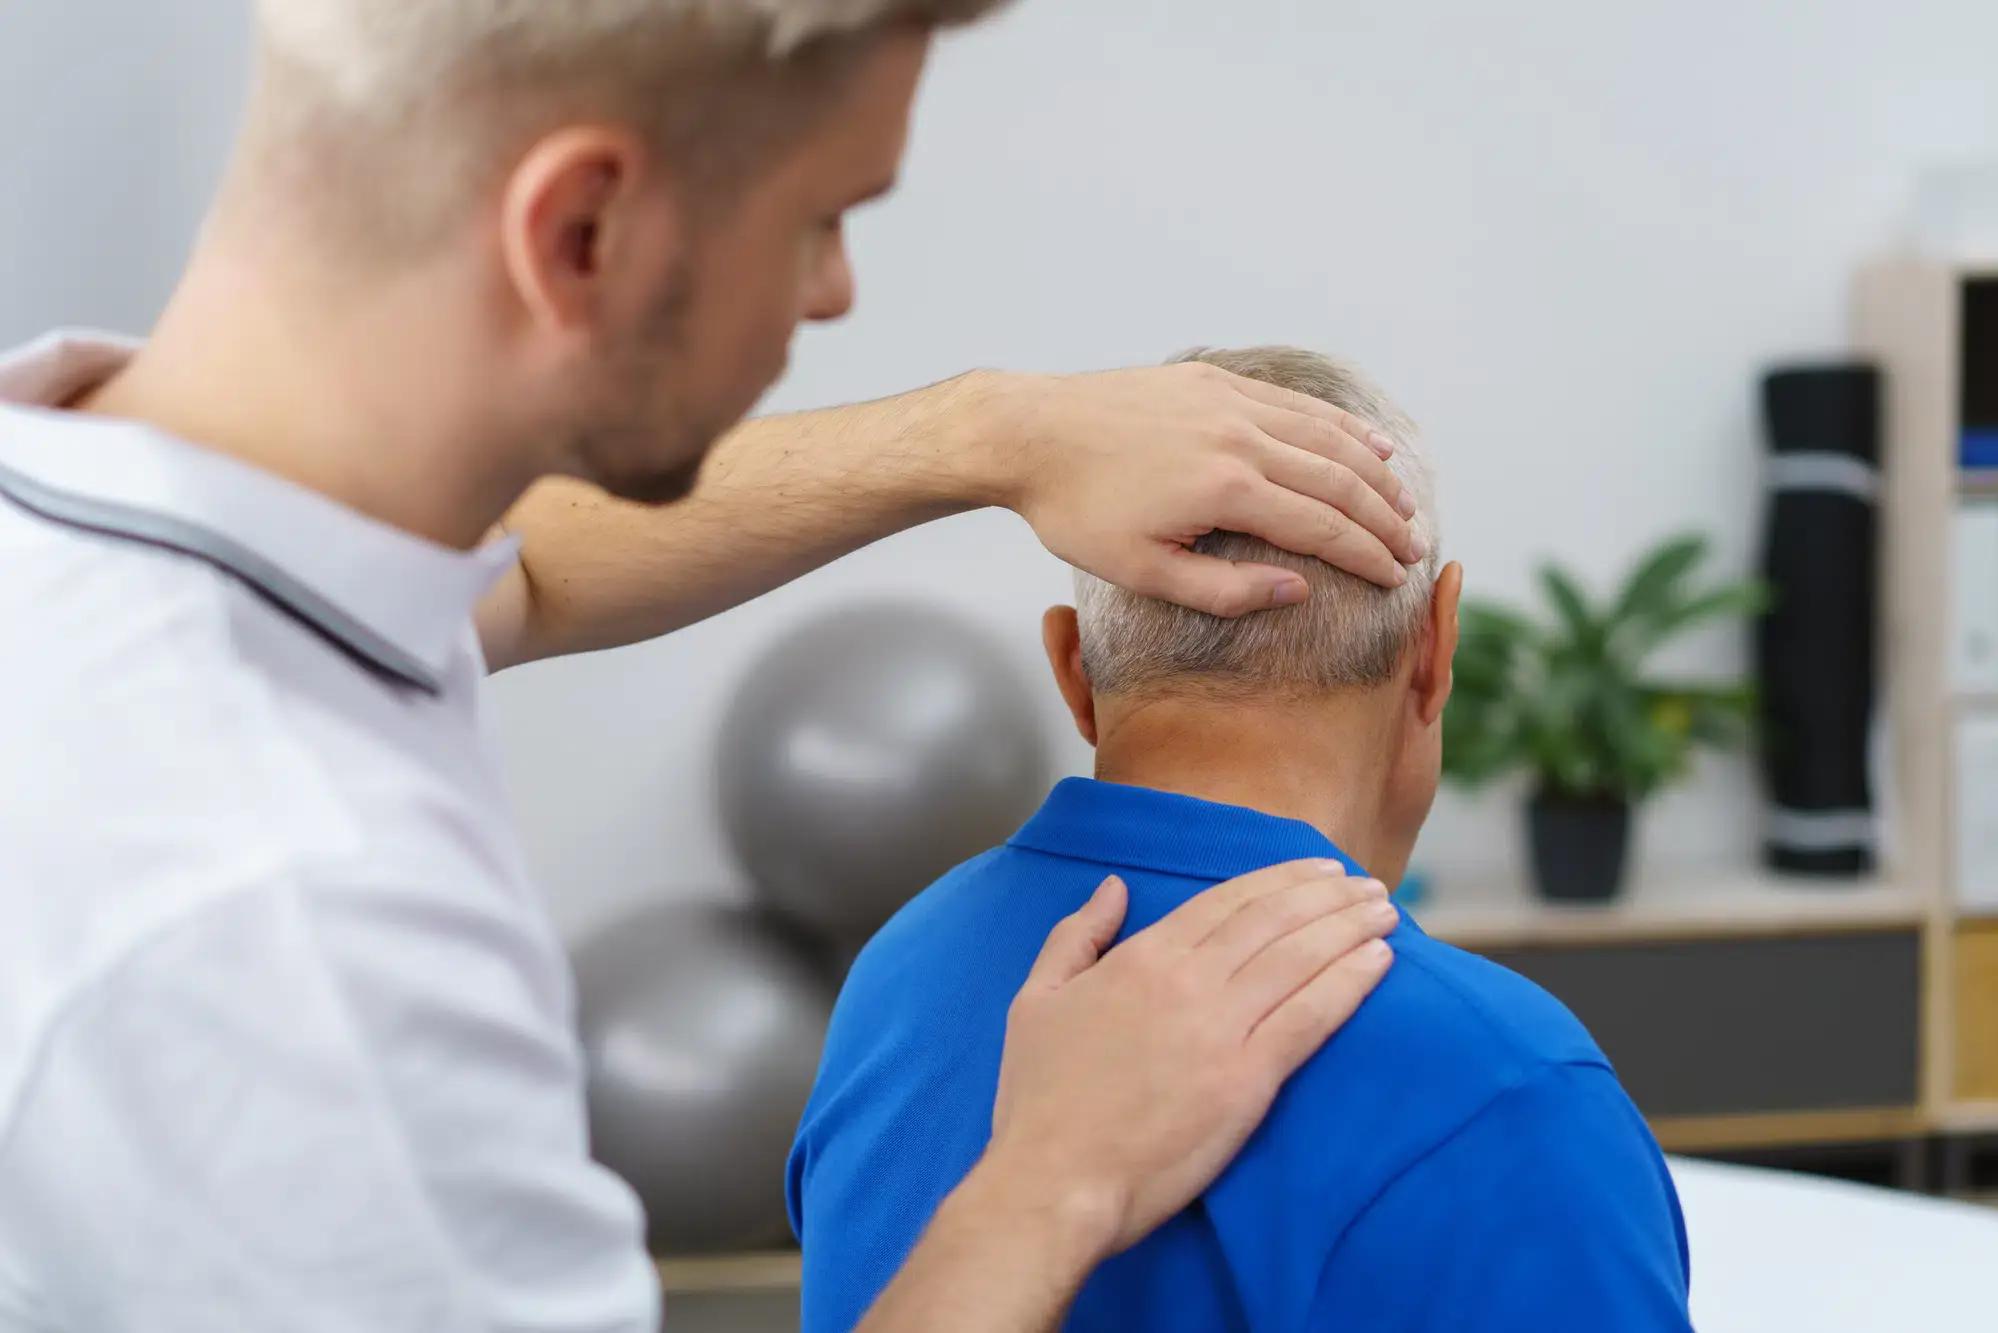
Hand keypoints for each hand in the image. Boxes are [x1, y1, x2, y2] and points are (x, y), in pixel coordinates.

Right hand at [980, 861, 1397, 1261]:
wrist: (1055, 1181)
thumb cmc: (1040, 1100)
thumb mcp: (1036, 1000)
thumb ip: (1076, 936)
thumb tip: (1113, 888)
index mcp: (1142, 958)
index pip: (1226, 902)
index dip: (1280, 880)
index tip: (1317, 870)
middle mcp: (1188, 981)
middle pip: (1274, 920)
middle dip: (1327, 895)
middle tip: (1366, 884)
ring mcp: (1221, 1028)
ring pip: (1300, 958)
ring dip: (1349, 927)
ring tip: (1385, 909)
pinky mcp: (1248, 1080)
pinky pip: (1311, 1018)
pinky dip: (1349, 982)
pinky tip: (1378, 960)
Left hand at [986, 363, 1424, 615]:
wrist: (1028, 433)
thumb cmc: (1076, 511)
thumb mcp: (1142, 572)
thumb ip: (1224, 590)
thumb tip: (1298, 589)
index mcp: (1227, 490)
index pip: (1322, 527)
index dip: (1367, 556)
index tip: (1397, 579)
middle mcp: (1240, 437)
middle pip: (1338, 480)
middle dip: (1385, 518)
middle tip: (1416, 547)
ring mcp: (1229, 400)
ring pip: (1325, 436)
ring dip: (1373, 471)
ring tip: (1405, 502)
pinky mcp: (1213, 380)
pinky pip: (1293, 405)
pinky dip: (1337, 427)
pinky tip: (1365, 445)